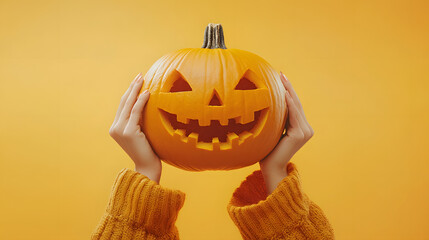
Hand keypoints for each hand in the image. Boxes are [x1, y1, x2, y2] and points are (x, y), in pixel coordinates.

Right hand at [109, 73, 161, 182]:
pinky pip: (135, 112)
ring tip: (142, 79)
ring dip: (135, 90)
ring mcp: (120, 130)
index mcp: (116, 128)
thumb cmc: (149, 151)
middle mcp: (115, 128)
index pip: (123, 106)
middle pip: (124, 102)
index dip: (129, 92)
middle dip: (132, 87)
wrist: (147, 167)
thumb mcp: (143, 133)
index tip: (137, 81)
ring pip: (128, 105)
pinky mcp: (128, 132)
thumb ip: (140, 121)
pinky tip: (147, 92)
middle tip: (139, 75)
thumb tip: (149, 105)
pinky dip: (141, 101)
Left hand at [259, 72, 313, 193]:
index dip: (288, 91)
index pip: (294, 106)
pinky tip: (283, 93)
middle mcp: (306, 129)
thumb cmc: (266, 150)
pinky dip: (289, 103)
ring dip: (288, 92)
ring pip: (295, 107)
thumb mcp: (272, 130)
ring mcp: (305, 132)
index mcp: (301, 128)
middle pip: (296, 104)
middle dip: (288, 88)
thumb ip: (276, 119)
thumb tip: (267, 101)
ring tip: (282, 79)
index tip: (280, 77)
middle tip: (281, 74)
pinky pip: (294, 115)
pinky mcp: (301, 135)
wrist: (270, 167)